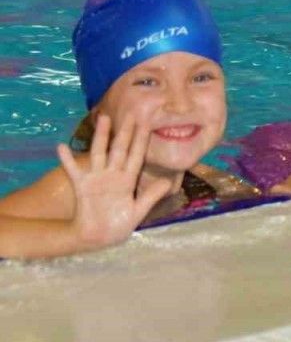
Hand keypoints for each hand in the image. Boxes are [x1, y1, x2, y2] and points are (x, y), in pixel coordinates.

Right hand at [56, 114, 170, 249]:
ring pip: (99, 153)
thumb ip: (151, 196)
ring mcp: (97, 178)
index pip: (136, 156)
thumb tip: (169, 183)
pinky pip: (73, 170)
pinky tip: (61, 146)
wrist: (97, 238)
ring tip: (103, 118)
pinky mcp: (82, 186)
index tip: (147, 124)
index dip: (141, 141)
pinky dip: (67, 159)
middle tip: (131, 113)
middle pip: (120, 149)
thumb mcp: (138, 212)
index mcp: (128, 180)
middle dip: (125, 132)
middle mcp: (113, 175)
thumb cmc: (119, 226)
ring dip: (101, 136)